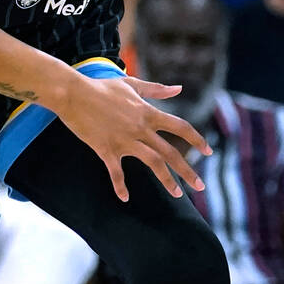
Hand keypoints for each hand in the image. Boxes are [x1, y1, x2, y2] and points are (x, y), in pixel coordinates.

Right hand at [55, 74, 210, 201]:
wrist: (74, 94)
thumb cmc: (102, 87)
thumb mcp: (131, 85)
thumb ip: (156, 90)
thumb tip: (179, 89)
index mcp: (148, 113)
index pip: (180, 127)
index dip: (196, 139)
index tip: (208, 151)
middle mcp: (140, 129)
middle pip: (170, 153)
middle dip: (187, 171)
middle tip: (200, 186)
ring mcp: (124, 140)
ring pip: (152, 163)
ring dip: (166, 180)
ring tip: (177, 194)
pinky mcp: (107, 149)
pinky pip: (116, 172)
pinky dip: (120, 186)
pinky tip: (125, 198)